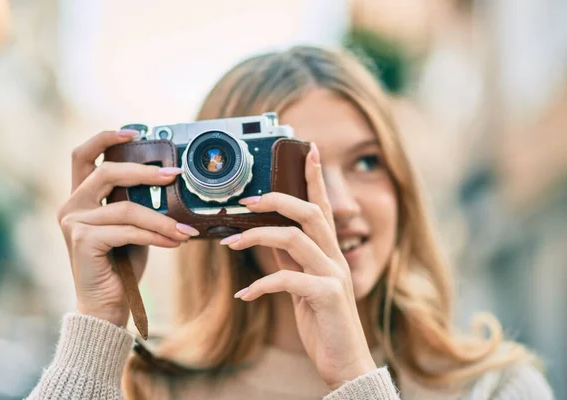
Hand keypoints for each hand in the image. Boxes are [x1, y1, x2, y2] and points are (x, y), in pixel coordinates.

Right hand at [57, 130, 198, 326]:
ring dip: (161, 219)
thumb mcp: (131, 227)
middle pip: (106, 173)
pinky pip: (128, 230)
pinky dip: (156, 235)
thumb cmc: (121, 265)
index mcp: (79, 198)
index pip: (83, 156)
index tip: (134, 133)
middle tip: (174, 175)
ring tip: (185, 230)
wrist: (106, 306)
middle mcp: (70, 206)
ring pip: (125, 208)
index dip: (105, 138)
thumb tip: (170, 181)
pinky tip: (175, 242)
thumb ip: (136, 204)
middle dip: (144, 172)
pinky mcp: (83, 241)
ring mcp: (73, 223)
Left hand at [220, 143, 376, 389]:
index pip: (322, 207)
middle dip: (278, 200)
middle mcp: (335, 258)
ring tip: (229, 243)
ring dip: (257, 237)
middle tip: (247, 201)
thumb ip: (290, 259)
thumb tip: (266, 237)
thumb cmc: (323, 322)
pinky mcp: (328, 296)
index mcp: (330, 253)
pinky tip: (244, 294)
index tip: (308, 149)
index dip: (315, 177)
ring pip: (295, 239)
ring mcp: (334, 276)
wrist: (345, 363)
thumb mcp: (303, 286)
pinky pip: (287, 278)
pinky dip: (261, 284)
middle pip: (311, 213)